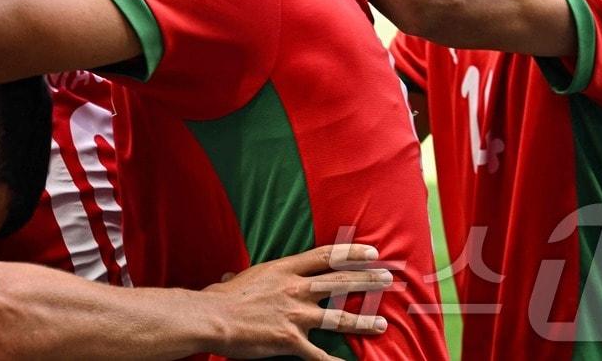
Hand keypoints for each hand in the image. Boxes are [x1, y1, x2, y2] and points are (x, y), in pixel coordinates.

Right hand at [207, 243, 390, 359]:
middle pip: (340, 282)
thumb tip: (228, 277)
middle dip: (368, 281)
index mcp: (284, 270)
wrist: (213, 318)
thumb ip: (241, 278)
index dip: (351, 253)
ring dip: (363, 320)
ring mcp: (296, 315)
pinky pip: (320, 355)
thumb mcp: (236, 280)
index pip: (325, 256)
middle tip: (389, 279)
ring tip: (381, 323)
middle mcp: (295, 289)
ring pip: (339, 317)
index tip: (371, 251)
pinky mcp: (292, 341)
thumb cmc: (220, 298)